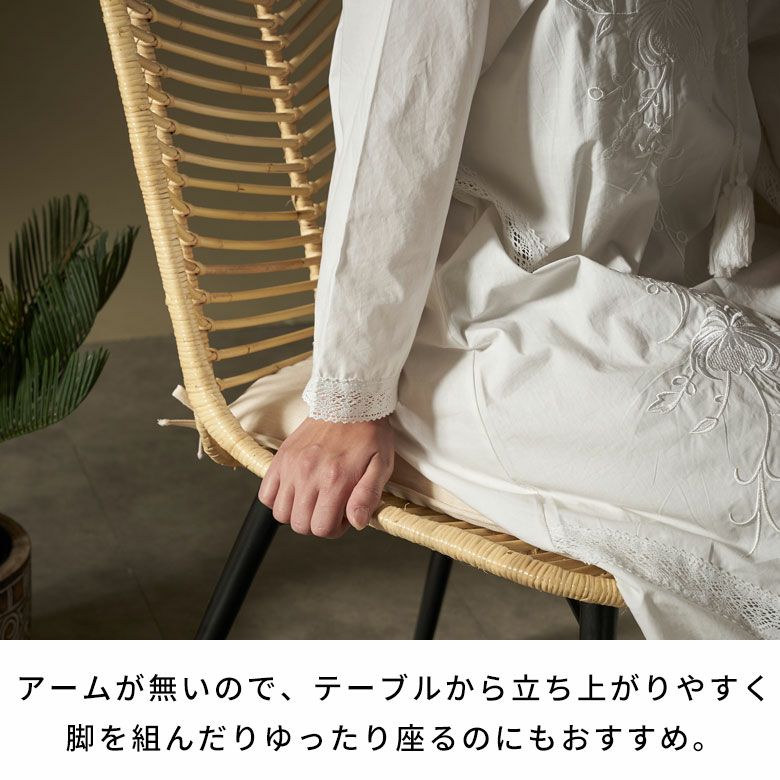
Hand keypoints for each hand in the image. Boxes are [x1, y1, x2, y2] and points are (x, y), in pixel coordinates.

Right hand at [258, 416, 394, 537]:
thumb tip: (357, 523)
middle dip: (316, 523)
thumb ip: (368, 496)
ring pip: (280, 513)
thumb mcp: (381, 465)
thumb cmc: (369, 434)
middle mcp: (309, 474)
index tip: (342, 514)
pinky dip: (277, 499)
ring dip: (296, 513)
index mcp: (336, 480)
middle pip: (300, 525)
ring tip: (313, 499)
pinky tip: (295, 491)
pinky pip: (266, 494)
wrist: (350, 401)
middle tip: (329, 507)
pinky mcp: (281, 458)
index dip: (334, 528)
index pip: (322, 528)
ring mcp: (291, 466)